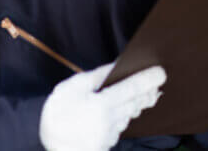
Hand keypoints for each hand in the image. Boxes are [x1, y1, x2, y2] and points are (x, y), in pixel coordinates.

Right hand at [39, 62, 165, 150]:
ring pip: (129, 116)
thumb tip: (117, 65)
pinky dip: (124, 117)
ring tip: (149, 94)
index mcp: (101, 105)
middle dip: (148, 93)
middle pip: (135, 103)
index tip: (162, 72)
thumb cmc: (55, 113)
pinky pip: (120, 127)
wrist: (44, 144)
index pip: (132, 89)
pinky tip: (128, 109)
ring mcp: (108, 135)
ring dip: (138, 105)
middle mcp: (109, 121)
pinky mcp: (105, 144)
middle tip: (159, 83)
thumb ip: (97, 76)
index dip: (149, 80)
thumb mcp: (71, 88)